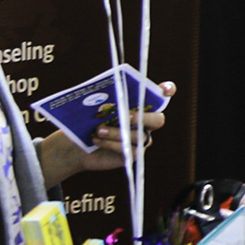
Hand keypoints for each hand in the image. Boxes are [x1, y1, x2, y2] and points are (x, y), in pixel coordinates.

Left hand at [39, 82, 172, 181]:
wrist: (76, 146)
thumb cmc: (86, 122)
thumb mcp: (90, 107)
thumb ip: (100, 99)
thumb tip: (100, 93)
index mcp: (140, 104)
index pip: (162, 95)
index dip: (167, 91)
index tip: (164, 89)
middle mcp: (145, 122)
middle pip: (158, 120)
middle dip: (142, 117)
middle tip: (124, 115)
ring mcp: (141, 140)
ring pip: (139, 136)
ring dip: (117, 132)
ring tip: (99, 130)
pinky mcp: (133, 155)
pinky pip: (130, 150)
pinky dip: (112, 144)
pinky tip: (97, 139)